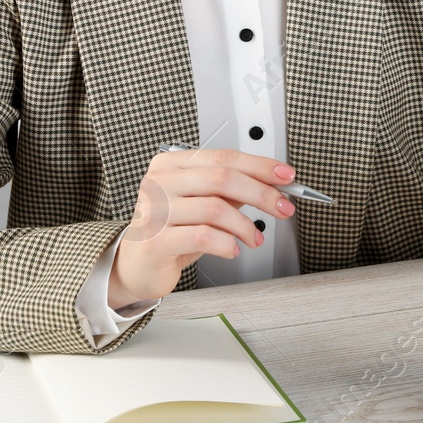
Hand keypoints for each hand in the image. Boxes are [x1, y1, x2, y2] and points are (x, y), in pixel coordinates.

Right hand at [108, 148, 296, 306]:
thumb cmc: (171, 230)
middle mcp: (161, 182)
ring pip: (215, 208)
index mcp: (172, 164)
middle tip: (282, 207)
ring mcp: (156, 210)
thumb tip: (271, 183)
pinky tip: (232, 249)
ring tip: (253, 238)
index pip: (224, 157)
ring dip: (245, 225)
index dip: (260, 166)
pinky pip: (204, 236)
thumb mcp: (203, 203)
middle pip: (222, 177)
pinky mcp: (156, 240)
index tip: (285, 176)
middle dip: (261, 193)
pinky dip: (227, 243)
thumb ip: (231, 189)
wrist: (137, 264)